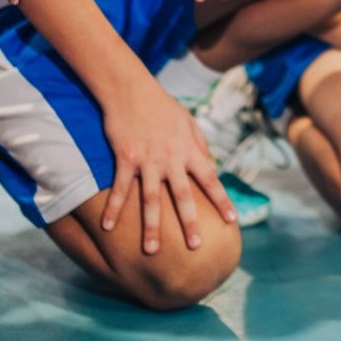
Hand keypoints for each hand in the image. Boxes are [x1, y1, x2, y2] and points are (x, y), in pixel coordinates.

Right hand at [99, 76, 236, 254]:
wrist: (131, 89)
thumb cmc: (162, 106)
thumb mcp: (188, 122)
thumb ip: (200, 146)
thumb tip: (211, 166)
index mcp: (190, 150)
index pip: (211, 179)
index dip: (222, 200)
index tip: (232, 221)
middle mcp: (171, 158)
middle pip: (182, 196)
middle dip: (190, 222)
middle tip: (196, 246)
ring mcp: (147, 160)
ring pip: (151, 199)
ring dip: (151, 226)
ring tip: (152, 251)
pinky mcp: (125, 158)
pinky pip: (119, 188)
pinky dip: (114, 208)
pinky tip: (108, 228)